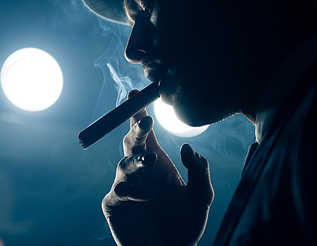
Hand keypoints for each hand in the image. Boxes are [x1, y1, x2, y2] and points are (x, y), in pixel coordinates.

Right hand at [102, 90, 213, 245]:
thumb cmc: (185, 222)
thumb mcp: (201, 195)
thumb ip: (199, 170)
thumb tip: (187, 147)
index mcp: (156, 161)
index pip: (145, 133)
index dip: (140, 114)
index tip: (137, 95)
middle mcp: (139, 170)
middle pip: (131, 143)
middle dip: (136, 129)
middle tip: (146, 121)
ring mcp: (125, 186)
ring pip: (123, 164)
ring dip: (137, 160)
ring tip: (152, 160)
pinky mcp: (115, 204)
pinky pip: (119, 191)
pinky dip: (134, 191)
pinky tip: (150, 195)